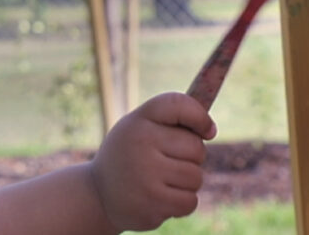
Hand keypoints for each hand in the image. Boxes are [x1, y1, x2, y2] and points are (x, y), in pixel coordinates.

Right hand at [89, 92, 216, 231]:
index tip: (208, 131)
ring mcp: (145, 173)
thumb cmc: (129, 156)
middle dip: (191, 158)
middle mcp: (140, 142)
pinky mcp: (152, 202)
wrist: (97, 194)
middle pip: (196, 147)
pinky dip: (181, 203)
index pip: (178, 104)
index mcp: (138, 121)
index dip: (200, 116)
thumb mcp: (139, 129)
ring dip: (185, 183)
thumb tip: (211, 129)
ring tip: (159, 182)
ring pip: (195, 177)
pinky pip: (190, 201)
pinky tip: (159, 199)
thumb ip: (170, 121)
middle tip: (166, 162)